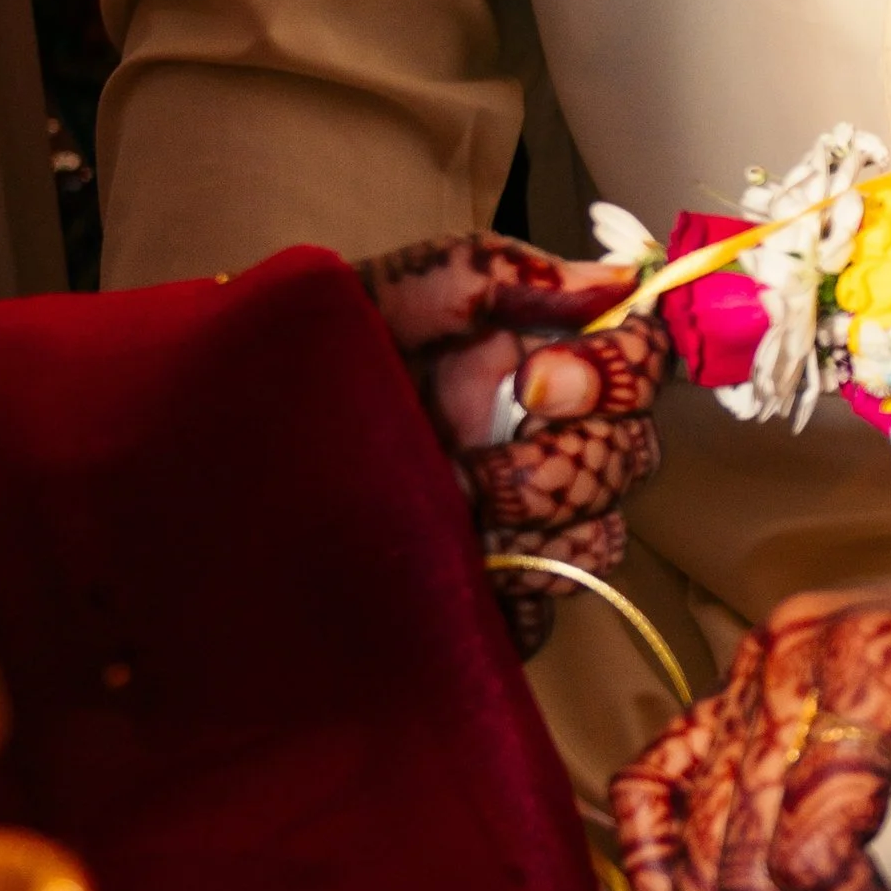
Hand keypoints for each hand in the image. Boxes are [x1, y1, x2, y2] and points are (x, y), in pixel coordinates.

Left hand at [361, 234, 672, 650]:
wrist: (247, 432)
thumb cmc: (326, 353)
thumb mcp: (402, 292)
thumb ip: (500, 273)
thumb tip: (618, 282)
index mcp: (548, 364)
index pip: (643, 367)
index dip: (614, 377)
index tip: (536, 380)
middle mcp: (554, 443)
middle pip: (629, 463)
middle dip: (561, 466)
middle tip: (473, 466)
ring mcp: (526, 525)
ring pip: (597, 544)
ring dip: (537, 533)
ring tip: (454, 514)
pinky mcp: (493, 595)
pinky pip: (541, 618)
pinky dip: (509, 602)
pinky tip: (458, 569)